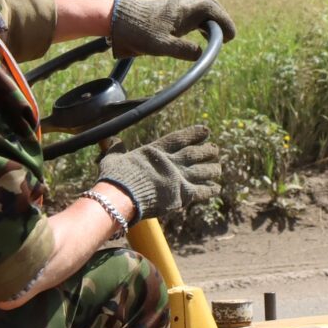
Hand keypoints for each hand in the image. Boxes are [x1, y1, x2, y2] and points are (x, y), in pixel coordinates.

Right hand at [96, 124, 222, 223]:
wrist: (121, 197)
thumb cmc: (115, 178)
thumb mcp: (112, 159)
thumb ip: (115, 148)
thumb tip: (109, 139)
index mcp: (156, 151)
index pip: (179, 139)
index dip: (193, 134)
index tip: (206, 131)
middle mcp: (171, 162)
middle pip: (195, 154)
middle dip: (206, 151)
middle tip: (216, 150)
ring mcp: (178, 178)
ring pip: (202, 172)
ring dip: (212, 169)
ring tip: (219, 168)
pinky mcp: (182, 195)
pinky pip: (201, 192)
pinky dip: (210, 189)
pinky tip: (216, 188)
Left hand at [107, 0, 237, 60]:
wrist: (120, 21)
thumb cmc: (139, 32)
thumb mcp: (160, 45)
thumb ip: (181, 49)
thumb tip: (200, 52)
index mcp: (183, 8)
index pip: (212, 9)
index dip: (225, 21)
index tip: (230, 36)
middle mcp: (183, 3)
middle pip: (211, 7)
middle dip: (221, 21)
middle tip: (227, 38)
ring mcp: (178, 5)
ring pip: (203, 10)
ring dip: (212, 23)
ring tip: (217, 40)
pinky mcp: (173, 11)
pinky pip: (195, 14)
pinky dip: (203, 24)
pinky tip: (203, 35)